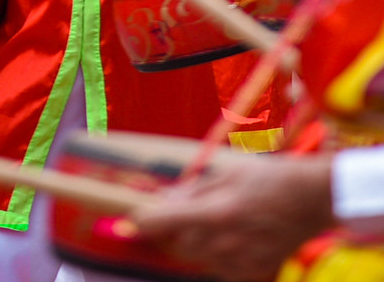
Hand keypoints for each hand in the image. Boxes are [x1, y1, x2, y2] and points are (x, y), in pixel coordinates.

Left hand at [129, 154, 334, 281]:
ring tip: (219, 220)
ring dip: (196, 241)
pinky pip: (220, 267)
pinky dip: (218, 254)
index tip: (131, 219)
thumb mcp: (224, 173)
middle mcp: (225, 242)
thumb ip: (190, 191)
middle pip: (178, 244)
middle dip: (174, 230)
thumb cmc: (269, 178)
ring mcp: (241, 261)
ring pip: (197, 257)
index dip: (142, 220)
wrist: (313, 199)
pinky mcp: (253, 272)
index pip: (161, 222)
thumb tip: (162, 200)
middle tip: (183, 213)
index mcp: (216, 213)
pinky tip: (234, 237)